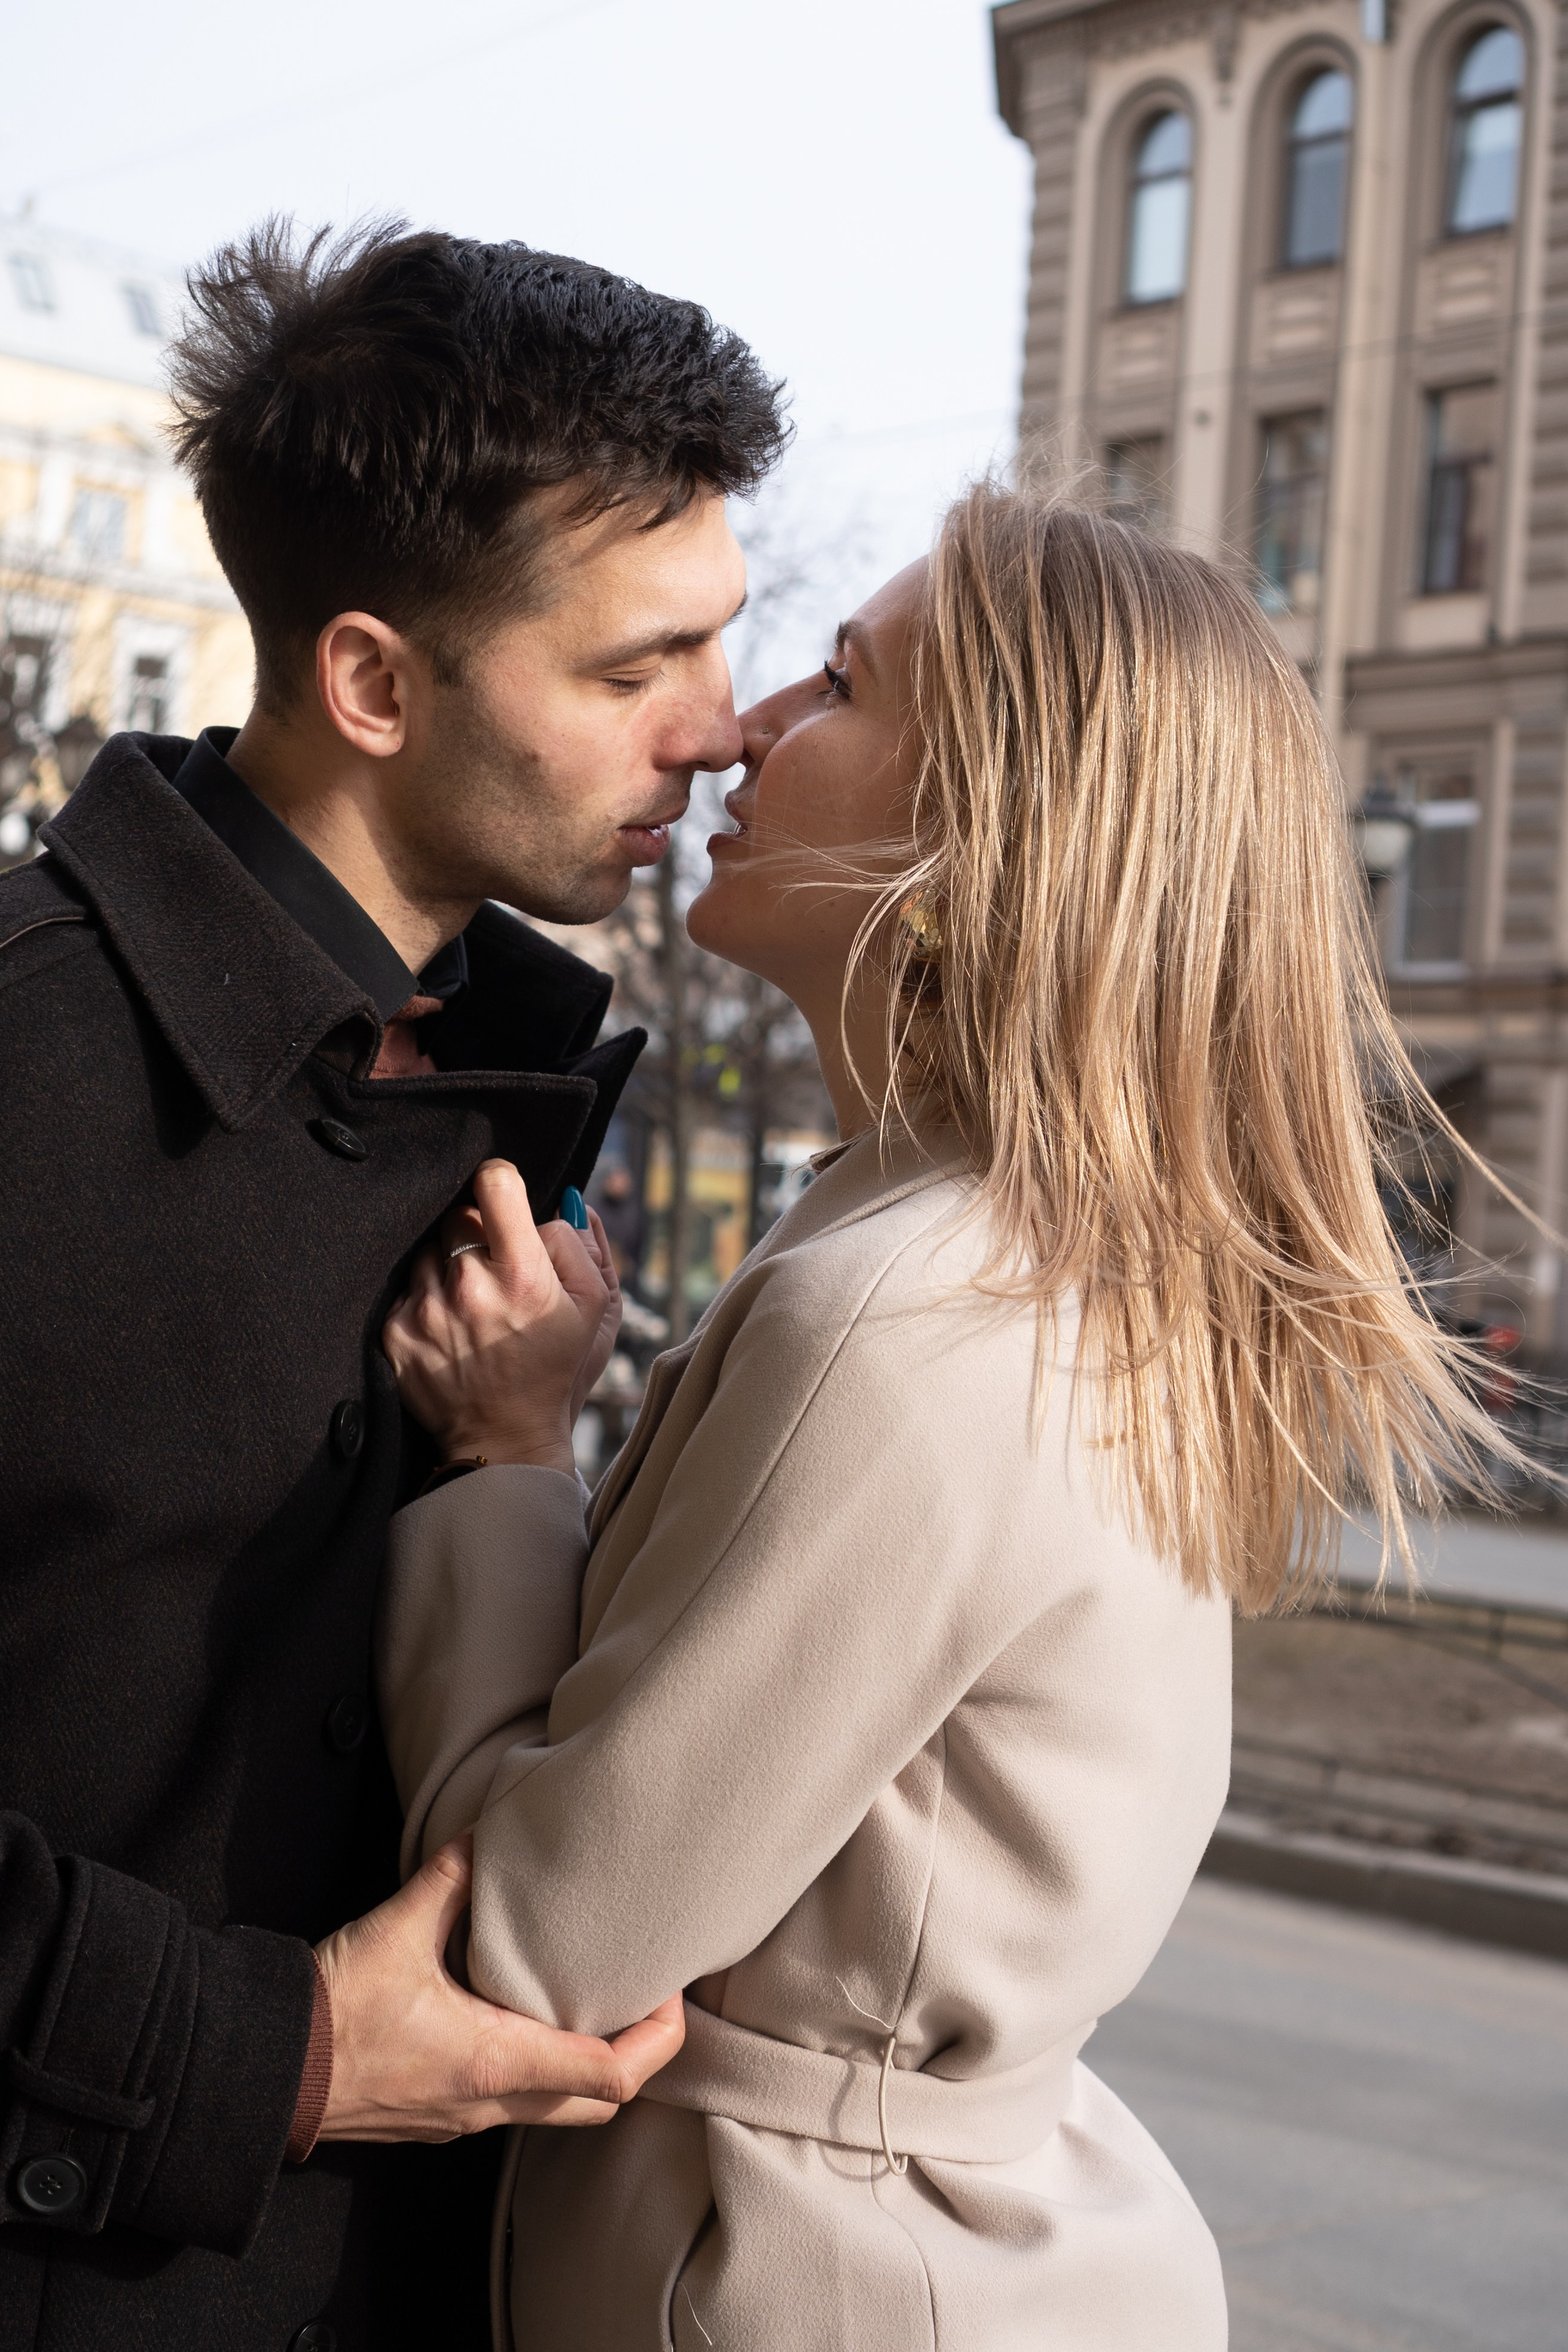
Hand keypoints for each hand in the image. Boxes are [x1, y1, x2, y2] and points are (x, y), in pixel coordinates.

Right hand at [314, 1837, 684, 2141]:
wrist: (264, 2072)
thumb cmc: (329, 2011)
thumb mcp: (397, 1927)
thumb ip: (454, 1878)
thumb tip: (489, 1833)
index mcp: (496, 2063)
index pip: (611, 2074)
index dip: (658, 2035)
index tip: (670, 1989)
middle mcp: (490, 2104)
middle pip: (597, 2104)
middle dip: (638, 2055)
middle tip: (651, 1998)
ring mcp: (464, 2118)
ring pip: (555, 2107)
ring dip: (587, 2060)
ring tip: (598, 1997)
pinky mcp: (440, 2116)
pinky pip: (514, 2103)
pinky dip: (541, 2066)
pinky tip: (529, 2016)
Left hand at [384, 1160, 619, 1475]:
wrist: (504, 1437)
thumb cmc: (556, 1370)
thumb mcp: (594, 1310)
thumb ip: (583, 1247)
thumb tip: (564, 1201)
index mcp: (522, 1274)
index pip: (495, 1184)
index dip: (501, 1181)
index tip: (503, 1197)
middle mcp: (469, 1286)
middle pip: (459, 1215)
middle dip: (477, 1233)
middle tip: (494, 1271)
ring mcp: (428, 1309)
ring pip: (429, 1250)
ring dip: (448, 1267)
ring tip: (472, 1306)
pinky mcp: (397, 1332)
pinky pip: (406, 1288)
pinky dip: (426, 1300)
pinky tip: (451, 1329)